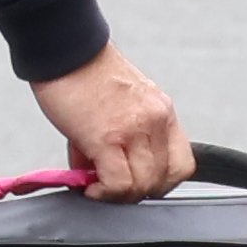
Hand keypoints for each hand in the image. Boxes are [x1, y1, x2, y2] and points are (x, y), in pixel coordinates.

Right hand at [32, 47, 187, 202]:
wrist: (64, 50)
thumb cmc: (85, 75)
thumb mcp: (120, 105)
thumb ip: (122, 140)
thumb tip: (102, 176)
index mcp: (162, 111)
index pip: (182, 165)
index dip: (159, 183)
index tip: (135, 184)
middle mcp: (155, 120)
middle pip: (163, 181)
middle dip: (134, 193)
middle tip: (108, 186)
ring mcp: (134, 130)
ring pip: (142, 187)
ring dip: (117, 196)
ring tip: (95, 185)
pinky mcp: (107, 138)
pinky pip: (118, 184)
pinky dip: (103, 193)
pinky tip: (88, 186)